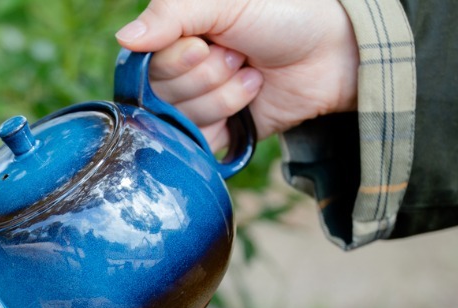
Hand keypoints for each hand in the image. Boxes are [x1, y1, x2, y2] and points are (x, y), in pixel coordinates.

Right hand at [116, 0, 358, 150]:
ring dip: (226, 95)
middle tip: (239, 55)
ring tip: (252, 74)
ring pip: (183, 120)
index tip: (207, 44)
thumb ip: (171, 14)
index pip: (145, 65)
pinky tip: (252, 100)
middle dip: (208, 76)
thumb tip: (124, 38)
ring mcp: (196, 104)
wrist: (333, 52)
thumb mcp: (224, 2)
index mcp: (171, 38)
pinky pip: (199, 144)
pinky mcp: (218, 134)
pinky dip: (228, 122)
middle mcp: (177, 72)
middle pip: (162, 95)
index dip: (178, 60)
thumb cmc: (282, 15)